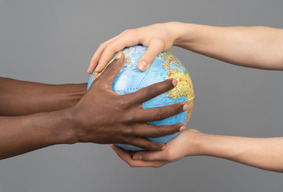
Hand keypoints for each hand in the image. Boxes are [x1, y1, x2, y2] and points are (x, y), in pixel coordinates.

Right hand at [72, 52, 187, 150]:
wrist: (78, 125)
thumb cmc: (88, 104)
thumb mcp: (99, 84)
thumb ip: (111, 70)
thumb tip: (121, 55)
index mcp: (125, 102)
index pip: (149, 92)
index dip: (163, 86)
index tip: (174, 82)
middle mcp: (129, 117)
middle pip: (157, 114)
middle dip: (173, 109)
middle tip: (185, 105)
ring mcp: (128, 130)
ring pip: (154, 132)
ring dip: (169, 129)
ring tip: (182, 125)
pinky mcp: (125, 140)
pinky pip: (143, 144)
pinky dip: (155, 145)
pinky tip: (164, 144)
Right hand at [88, 22, 179, 72]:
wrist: (167, 31)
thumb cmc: (164, 38)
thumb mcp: (158, 46)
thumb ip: (149, 56)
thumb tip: (140, 68)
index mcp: (128, 36)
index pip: (110, 47)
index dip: (102, 59)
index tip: (97, 71)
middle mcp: (124, 36)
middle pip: (104, 46)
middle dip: (95, 59)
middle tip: (90, 72)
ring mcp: (125, 38)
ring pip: (106, 47)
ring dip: (99, 58)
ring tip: (94, 70)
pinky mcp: (127, 42)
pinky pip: (113, 49)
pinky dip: (106, 57)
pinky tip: (107, 67)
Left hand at [111, 129, 204, 166]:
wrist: (196, 140)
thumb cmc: (184, 146)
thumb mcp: (168, 153)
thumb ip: (151, 156)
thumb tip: (134, 156)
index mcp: (153, 161)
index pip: (131, 160)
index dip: (120, 154)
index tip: (113, 144)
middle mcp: (152, 155)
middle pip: (132, 153)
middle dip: (122, 146)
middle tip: (113, 136)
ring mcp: (155, 148)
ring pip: (138, 145)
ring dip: (129, 139)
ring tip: (122, 129)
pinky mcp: (158, 140)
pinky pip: (145, 138)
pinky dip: (139, 133)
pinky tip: (136, 124)